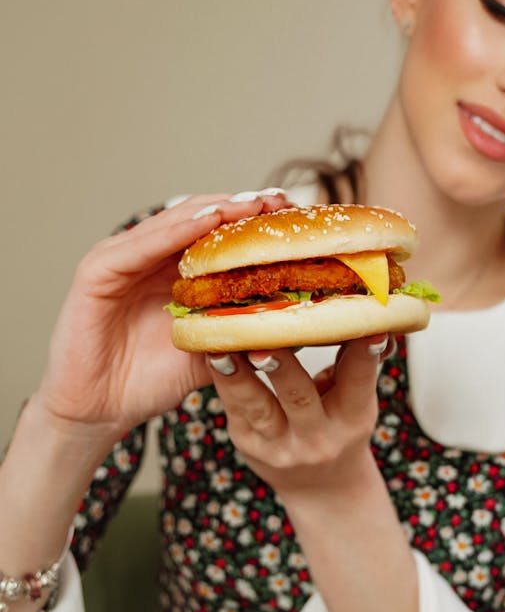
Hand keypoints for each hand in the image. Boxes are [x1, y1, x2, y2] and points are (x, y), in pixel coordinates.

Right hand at [35, 190, 290, 445]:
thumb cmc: (153, 380)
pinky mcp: (97, 271)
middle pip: (201, 217)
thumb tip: (300, 324)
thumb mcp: (213, 352)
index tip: (293, 211)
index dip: (254, 220)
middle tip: (278, 199)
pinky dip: (175, 230)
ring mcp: (122, 259)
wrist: (101, 412)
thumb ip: (244, 331)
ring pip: (174, 222)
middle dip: (241, 207)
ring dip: (215, 210)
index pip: (219, 231)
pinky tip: (206, 221)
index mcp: (176, 268)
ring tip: (250, 204)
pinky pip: (140, 245)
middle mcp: (150, 256)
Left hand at [207, 334, 390, 498]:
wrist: (320, 485)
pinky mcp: (247, 442)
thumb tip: (364, 312)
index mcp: (353, 418)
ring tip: (220, 349)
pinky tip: (210, 353)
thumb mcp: (356, 400)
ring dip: (237, 376)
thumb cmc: (340, 424)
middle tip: (265, 340)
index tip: (367, 327)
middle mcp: (317, 436)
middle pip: (299, 396)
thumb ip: (354, 362)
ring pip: (257, 406)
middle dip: (282, 367)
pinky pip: (234, 407)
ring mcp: (278, 444)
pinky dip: (222, 379)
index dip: (363, 354)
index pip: (358, 379)